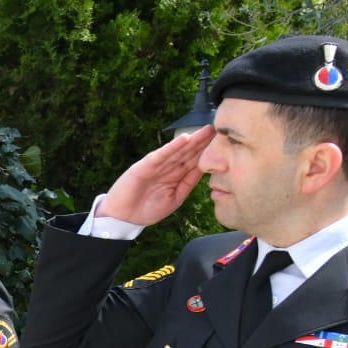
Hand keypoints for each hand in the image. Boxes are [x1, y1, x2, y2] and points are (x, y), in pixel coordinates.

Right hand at [98, 127, 217, 226]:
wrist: (123, 218)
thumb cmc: (146, 209)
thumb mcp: (175, 198)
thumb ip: (188, 183)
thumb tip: (205, 170)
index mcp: (175, 175)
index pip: (194, 161)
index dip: (208, 152)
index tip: (224, 143)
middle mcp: (167, 167)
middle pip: (188, 152)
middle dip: (203, 141)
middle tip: (220, 129)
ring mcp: (156, 165)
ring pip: (178, 151)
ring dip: (192, 140)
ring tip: (206, 130)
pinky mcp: (144, 166)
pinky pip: (161, 155)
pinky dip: (172, 147)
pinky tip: (184, 139)